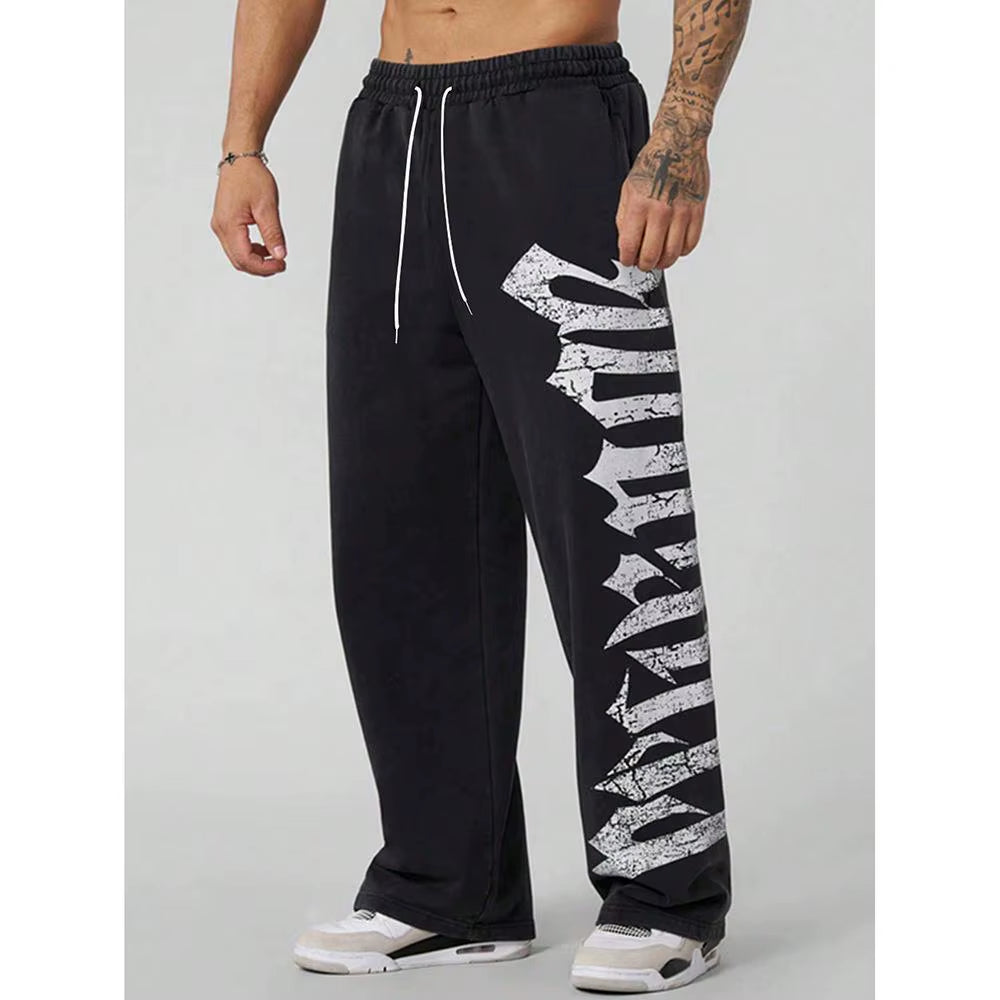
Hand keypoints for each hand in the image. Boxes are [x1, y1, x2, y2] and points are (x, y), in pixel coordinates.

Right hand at [210, 158, 286, 275]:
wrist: (239, 159)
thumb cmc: (250, 176)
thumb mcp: (267, 207)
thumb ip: (273, 234)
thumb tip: (279, 255)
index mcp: (229, 224)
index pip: (246, 259)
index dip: (265, 268)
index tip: (281, 264)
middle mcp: (220, 227)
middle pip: (239, 262)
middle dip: (261, 268)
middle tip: (280, 264)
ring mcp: (220, 225)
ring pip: (237, 256)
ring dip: (256, 260)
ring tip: (275, 254)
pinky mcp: (224, 223)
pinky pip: (236, 246)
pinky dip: (251, 251)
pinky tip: (264, 246)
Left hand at [616, 112, 710, 271]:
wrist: (679, 144)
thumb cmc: (654, 163)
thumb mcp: (628, 189)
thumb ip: (625, 219)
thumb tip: (626, 243)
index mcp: (640, 205)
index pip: (630, 246)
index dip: (627, 259)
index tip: (628, 260)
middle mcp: (661, 211)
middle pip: (652, 256)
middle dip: (644, 265)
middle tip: (642, 262)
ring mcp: (681, 213)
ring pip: (672, 254)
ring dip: (663, 262)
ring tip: (659, 258)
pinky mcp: (697, 212)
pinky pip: (691, 243)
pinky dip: (682, 251)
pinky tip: (675, 247)